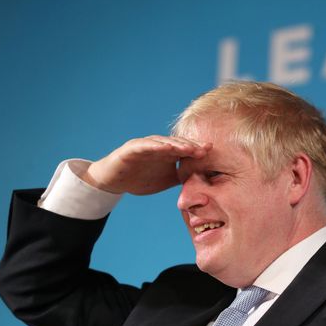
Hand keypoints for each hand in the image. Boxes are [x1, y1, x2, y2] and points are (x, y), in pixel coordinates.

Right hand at [81, 135, 210, 194]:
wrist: (114, 181)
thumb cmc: (141, 178)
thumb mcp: (167, 180)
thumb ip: (182, 178)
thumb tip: (204, 183)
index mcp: (168, 153)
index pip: (186, 149)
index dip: (198, 149)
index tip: (211, 151)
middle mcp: (159, 146)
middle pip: (178, 143)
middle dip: (192, 146)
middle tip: (205, 149)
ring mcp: (146, 146)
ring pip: (164, 142)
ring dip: (177, 144)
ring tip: (190, 148)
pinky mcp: (132, 148)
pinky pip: (145, 145)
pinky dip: (155, 146)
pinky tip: (166, 147)